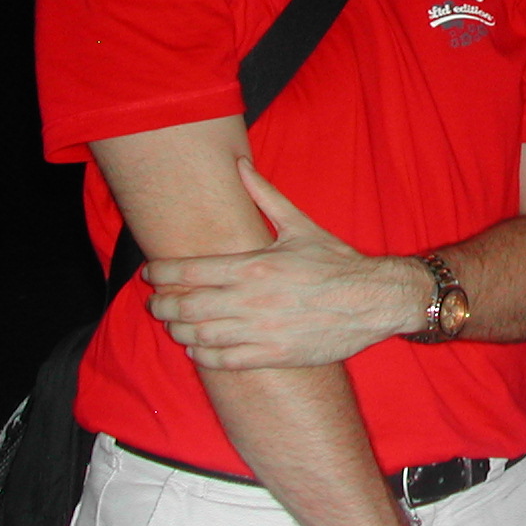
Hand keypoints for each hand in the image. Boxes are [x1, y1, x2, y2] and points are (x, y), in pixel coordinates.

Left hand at [143, 158, 425, 367]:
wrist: (374, 300)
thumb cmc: (337, 262)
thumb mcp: (300, 226)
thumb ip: (264, 196)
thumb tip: (240, 164)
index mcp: (255, 265)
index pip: (190, 272)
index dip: (161, 274)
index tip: (150, 274)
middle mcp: (253, 299)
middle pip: (187, 306)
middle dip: (162, 306)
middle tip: (155, 304)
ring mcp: (262, 330)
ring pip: (200, 336)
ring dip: (179, 332)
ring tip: (173, 326)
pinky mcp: (274, 354)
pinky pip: (225, 361)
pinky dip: (204, 356)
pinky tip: (198, 349)